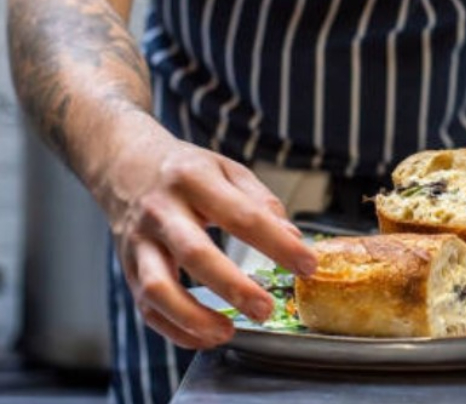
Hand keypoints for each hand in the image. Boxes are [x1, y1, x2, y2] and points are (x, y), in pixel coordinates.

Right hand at [98, 121, 316, 349]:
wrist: (124, 164)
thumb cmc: (184, 170)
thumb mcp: (228, 169)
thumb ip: (261, 203)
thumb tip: (293, 238)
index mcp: (194, 180)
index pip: (241, 216)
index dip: (277, 244)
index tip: (307, 265)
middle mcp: (161, 211)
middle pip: (195, 253)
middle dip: (233, 286)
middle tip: (266, 308)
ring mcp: (139, 242)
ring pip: (157, 288)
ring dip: (193, 317)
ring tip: (227, 332)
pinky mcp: (127, 268)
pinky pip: (146, 307)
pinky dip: (174, 329)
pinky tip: (205, 336)